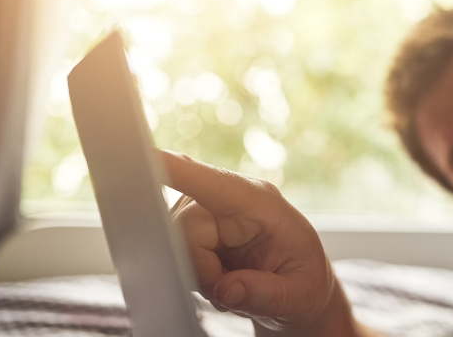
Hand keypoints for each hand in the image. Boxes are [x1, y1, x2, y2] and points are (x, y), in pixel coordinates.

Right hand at [161, 150, 358, 335]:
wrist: (298, 287)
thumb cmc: (304, 282)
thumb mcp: (297, 296)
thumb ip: (264, 294)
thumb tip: (227, 290)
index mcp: (262, 203)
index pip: (215, 184)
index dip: (179, 170)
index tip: (148, 156)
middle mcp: (231, 200)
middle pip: (183, 227)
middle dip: (201, 268)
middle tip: (232, 288)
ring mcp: (208, 212)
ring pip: (173, 243)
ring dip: (198, 274)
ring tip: (232, 283)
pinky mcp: (194, 227)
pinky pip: (173, 253)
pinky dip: (194, 275)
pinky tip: (219, 280)